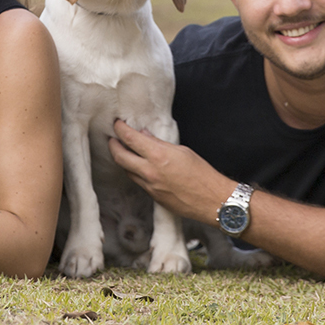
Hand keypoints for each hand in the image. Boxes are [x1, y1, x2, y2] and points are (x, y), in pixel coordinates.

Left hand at [107, 118, 233, 222]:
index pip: (130, 139)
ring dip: (123, 160)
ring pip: (126, 171)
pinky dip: (135, 172)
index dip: (120, 129)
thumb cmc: (202, 174)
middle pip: (119, 157)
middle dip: (113, 145)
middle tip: (112, 138)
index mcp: (158, 156)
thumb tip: (145, 136)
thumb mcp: (182, 151)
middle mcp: (149, 172)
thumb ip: (160, 144)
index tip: (117, 124)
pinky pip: (137, 182)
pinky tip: (139, 166)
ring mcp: (149, 186)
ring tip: (124, 151)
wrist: (212, 200)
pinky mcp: (153, 197)